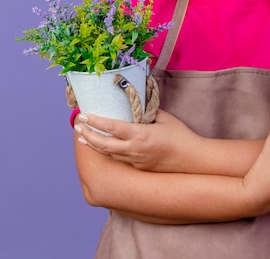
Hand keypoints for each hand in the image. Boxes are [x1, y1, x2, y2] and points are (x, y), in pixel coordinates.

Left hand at [74, 109, 201, 172]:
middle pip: (104, 144)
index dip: (96, 121)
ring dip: (94, 145)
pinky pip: (119, 158)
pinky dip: (107, 151)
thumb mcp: (164, 118)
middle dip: (88, 135)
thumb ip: (147, 111)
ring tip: (82, 137)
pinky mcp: (139, 167)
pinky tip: (102, 146)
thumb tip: (136, 103)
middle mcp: (135, 150)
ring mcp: (136, 160)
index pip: (112, 127)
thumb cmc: (180, 136)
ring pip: (109, 154)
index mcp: (140, 135)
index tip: (84, 115)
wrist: (191, 159)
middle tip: (77, 126)